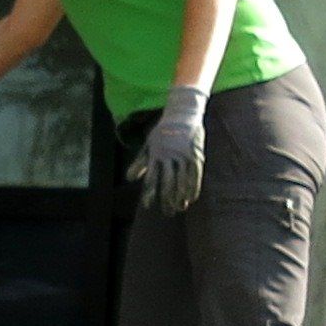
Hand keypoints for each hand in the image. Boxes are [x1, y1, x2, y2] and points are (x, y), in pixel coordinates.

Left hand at [126, 86, 208, 216]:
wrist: (183, 113)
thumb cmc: (163, 131)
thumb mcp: (149, 144)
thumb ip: (140, 162)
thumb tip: (129, 179)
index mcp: (156, 154)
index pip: (151, 178)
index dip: (149, 193)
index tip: (147, 206)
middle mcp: (170, 156)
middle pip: (168, 182)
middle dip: (167, 199)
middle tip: (167, 212)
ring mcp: (184, 155)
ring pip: (182, 180)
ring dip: (181, 197)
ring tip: (179, 208)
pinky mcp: (195, 154)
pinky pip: (195, 174)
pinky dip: (194, 187)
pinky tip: (191, 198)